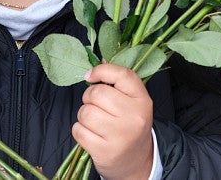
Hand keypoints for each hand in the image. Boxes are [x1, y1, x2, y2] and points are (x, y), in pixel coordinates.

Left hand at [72, 63, 153, 179]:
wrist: (136, 162)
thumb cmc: (129, 126)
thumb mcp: (131, 102)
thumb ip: (116, 81)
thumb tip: (98, 59)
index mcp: (142, 100)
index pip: (121, 74)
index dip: (101, 71)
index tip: (90, 76)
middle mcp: (134, 117)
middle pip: (96, 93)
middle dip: (88, 98)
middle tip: (95, 106)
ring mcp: (120, 135)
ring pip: (85, 112)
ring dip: (83, 116)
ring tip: (94, 122)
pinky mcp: (105, 151)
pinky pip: (78, 130)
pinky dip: (80, 131)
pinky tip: (91, 135)